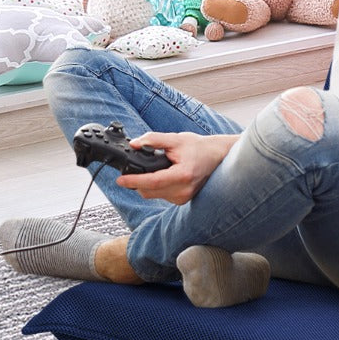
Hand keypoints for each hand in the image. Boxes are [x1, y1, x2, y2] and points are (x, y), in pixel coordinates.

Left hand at [116, 131, 236, 204]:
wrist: (218, 156)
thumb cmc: (200, 147)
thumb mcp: (177, 139)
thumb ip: (154, 139)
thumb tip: (135, 143)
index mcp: (183, 175)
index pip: (153, 181)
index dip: (134, 181)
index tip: (120, 180)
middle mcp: (184, 190)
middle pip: (149, 191)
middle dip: (137, 182)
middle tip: (132, 170)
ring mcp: (184, 197)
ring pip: (153, 195)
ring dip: (146, 185)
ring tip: (154, 170)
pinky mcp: (183, 200)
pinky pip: (161, 196)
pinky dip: (157, 188)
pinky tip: (164, 176)